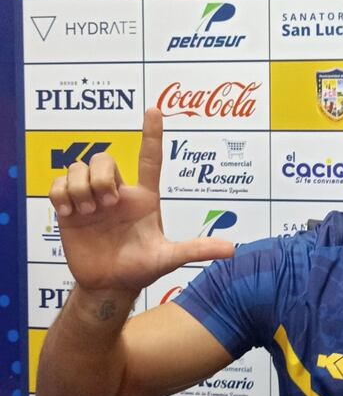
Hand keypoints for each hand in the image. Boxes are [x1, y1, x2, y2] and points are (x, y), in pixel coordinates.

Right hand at [48, 108, 233, 293]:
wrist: (109, 285)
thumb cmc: (141, 269)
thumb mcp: (169, 258)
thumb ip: (197, 250)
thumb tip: (233, 250)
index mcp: (144, 197)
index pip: (149, 158)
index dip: (152, 134)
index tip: (154, 110)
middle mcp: (118, 192)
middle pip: (103, 158)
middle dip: (101, 178)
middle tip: (105, 206)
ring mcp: (92, 197)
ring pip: (78, 167)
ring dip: (80, 189)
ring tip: (88, 213)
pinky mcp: (69, 206)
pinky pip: (57, 183)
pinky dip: (60, 196)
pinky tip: (70, 215)